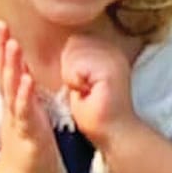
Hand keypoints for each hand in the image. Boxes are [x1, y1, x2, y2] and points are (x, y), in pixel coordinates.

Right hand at [0, 19, 60, 172]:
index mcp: (12, 100)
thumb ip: (20, 93)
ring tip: (12, 44)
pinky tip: (27, 80)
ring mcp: (18, 119)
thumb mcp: (23, 114)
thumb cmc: (26, 146)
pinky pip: (25, 112)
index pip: (1, 68)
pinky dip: (25, 95)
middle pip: (2, 73)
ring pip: (12, 89)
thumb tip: (20, 70)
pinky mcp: (27, 133)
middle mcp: (12, 106)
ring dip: (11, 66)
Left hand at [60, 32, 137, 149]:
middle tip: (88, 89)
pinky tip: (89, 94)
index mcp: (108, 48)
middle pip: (73, 43)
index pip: (75, 40)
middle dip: (71, 69)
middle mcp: (114, 49)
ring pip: (73, 53)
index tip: (87, 85)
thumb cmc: (94, 110)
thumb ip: (75, 58)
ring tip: (89, 91)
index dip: (72, 65)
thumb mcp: (80, 77)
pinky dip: (75, 83)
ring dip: (73, 77)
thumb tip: (57, 45)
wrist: (112, 133)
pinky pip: (76, 67)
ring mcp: (114, 57)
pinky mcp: (111, 69)